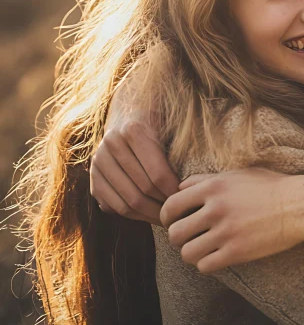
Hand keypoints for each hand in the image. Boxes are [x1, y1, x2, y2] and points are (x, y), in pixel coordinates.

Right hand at [90, 72, 178, 223]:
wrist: (130, 105)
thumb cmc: (161, 116)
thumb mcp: (173, 124)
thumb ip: (180, 150)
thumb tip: (189, 188)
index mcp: (134, 130)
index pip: (157, 174)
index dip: (174, 192)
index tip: (188, 199)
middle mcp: (112, 143)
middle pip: (140, 190)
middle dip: (162, 208)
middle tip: (178, 215)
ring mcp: (98, 159)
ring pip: (124, 201)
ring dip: (147, 216)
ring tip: (166, 219)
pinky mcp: (92, 174)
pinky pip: (110, 204)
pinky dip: (130, 215)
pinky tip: (147, 216)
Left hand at [160, 167, 303, 272]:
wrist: (298, 205)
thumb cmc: (270, 187)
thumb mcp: (237, 174)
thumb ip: (206, 179)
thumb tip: (180, 188)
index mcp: (213, 187)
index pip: (171, 205)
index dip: (167, 217)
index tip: (174, 222)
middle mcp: (215, 208)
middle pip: (174, 233)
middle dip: (178, 238)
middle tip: (189, 237)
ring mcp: (225, 232)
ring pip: (187, 253)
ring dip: (192, 252)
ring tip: (203, 248)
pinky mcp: (236, 252)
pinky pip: (204, 266)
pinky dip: (207, 264)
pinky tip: (217, 256)